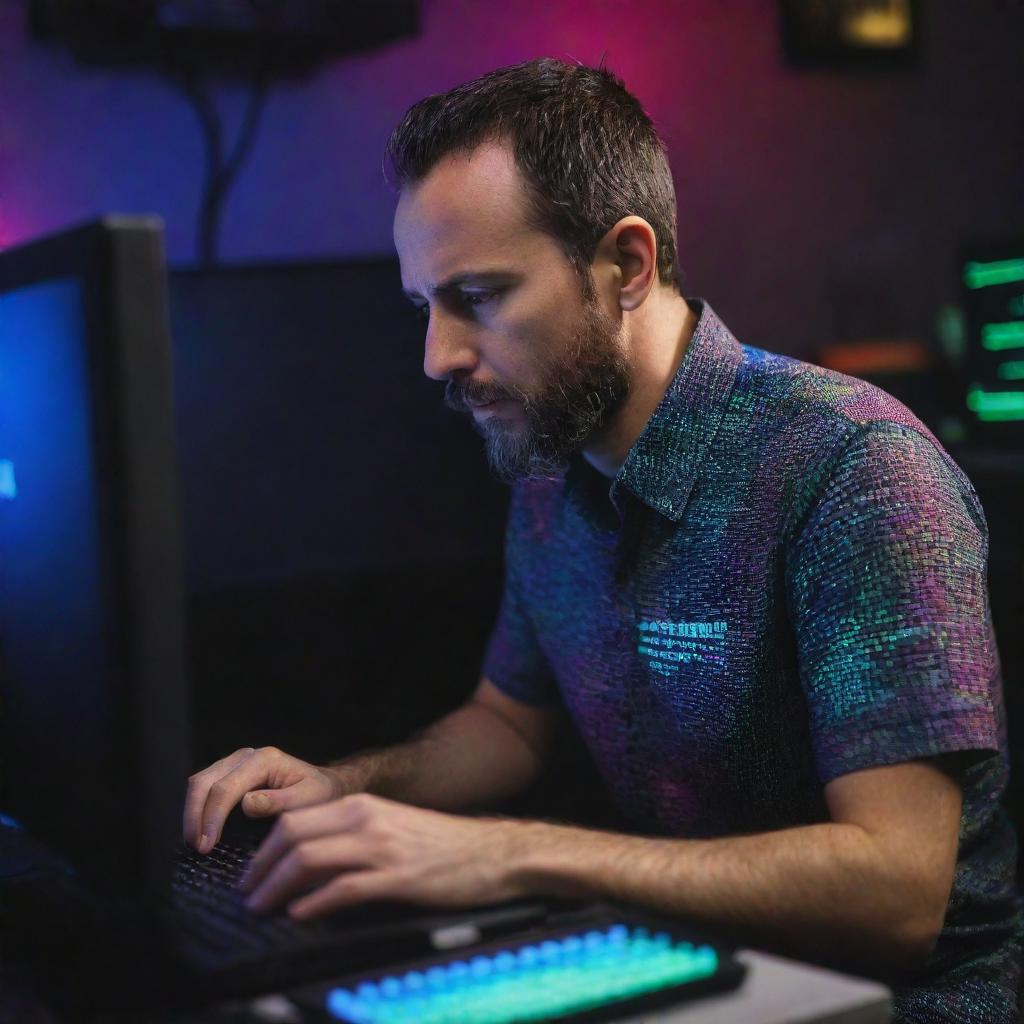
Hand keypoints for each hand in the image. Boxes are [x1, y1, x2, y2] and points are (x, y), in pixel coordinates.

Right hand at [183, 746, 354, 852]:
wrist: (326, 786)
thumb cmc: (320, 794)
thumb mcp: (310, 799)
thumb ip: (281, 801)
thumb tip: (247, 803)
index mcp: (264, 760)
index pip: (225, 788)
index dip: (212, 818)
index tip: (207, 847)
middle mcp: (246, 755)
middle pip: (204, 782)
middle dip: (195, 816)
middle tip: (196, 848)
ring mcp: (235, 762)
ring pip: (199, 782)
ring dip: (192, 812)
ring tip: (195, 842)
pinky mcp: (230, 772)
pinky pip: (204, 786)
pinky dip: (197, 807)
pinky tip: (200, 830)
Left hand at [238, 793, 533, 919]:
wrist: (491, 853)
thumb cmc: (441, 846)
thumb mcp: (391, 828)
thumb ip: (352, 838)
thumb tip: (308, 864)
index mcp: (362, 807)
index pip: (295, 819)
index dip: (265, 849)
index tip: (252, 873)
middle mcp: (366, 820)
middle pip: (293, 835)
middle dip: (261, 867)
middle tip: (249, 893)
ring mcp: (381, 848)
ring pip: (309, 859)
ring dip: (277, 886)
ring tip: (263, 908)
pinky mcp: (397, 877)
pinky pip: (343, 888)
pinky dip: (314, 903)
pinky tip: (300, 915)